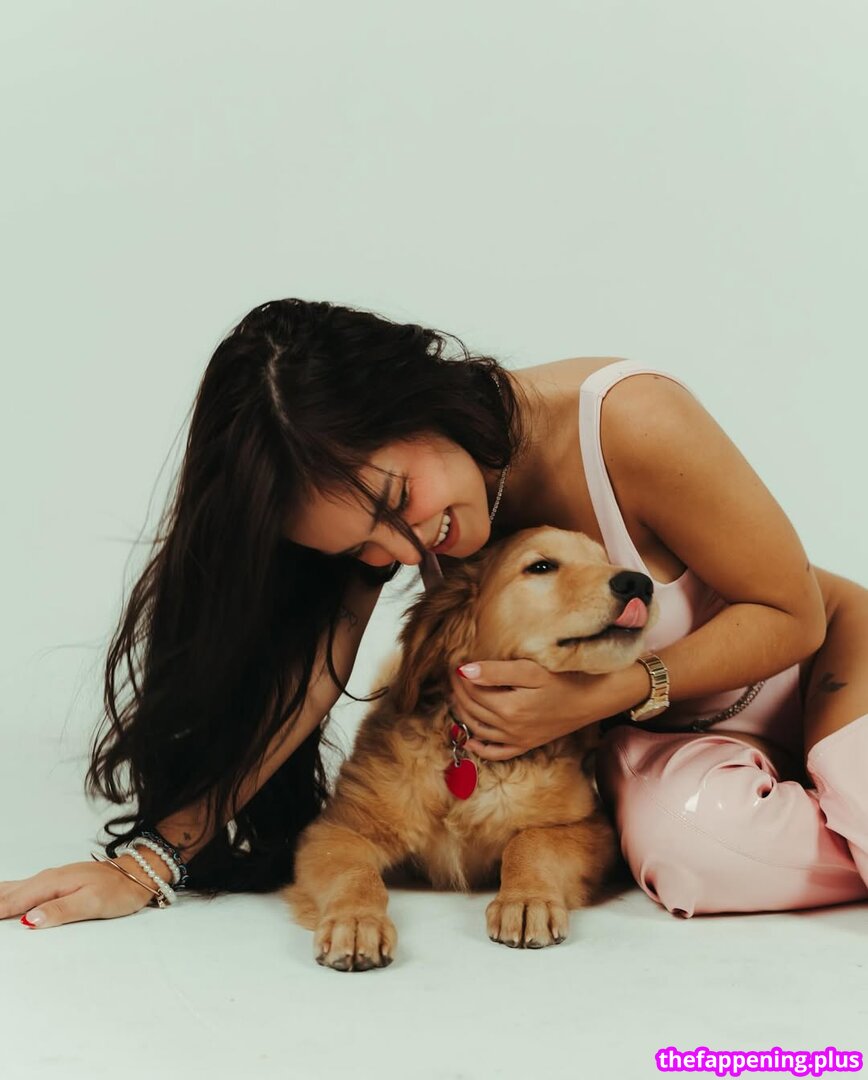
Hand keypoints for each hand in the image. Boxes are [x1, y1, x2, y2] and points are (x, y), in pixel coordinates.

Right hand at [0, 856, 164, 929]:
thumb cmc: (118, 890)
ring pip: (10, 890)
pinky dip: (4, 894)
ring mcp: (49, 880)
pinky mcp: (54, 884)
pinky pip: (21, 889)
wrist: (137, 874)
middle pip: (5, 895)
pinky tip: (0, 896)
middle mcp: (45, 879)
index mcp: (50, 884)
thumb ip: (60, 911)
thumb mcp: (92, 903)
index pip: (10, 902)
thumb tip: (29, 921)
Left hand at [447, 658, 605, 761]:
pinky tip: (469, 739)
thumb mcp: (530, 671)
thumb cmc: (564, 679)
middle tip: (451, 678)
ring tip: (456, 698)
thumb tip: (464, 671)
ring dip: (462, 714)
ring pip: (478, 730)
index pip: (472, 692)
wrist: (592, 698)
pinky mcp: (526, 744)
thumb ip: (496, 672)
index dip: (459, 677)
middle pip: (472, 710)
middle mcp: (509, 728)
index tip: (453, 663)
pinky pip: (497, 752)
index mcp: (508, 708)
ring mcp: (517, 739)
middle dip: (458, 693)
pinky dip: (480, 748)